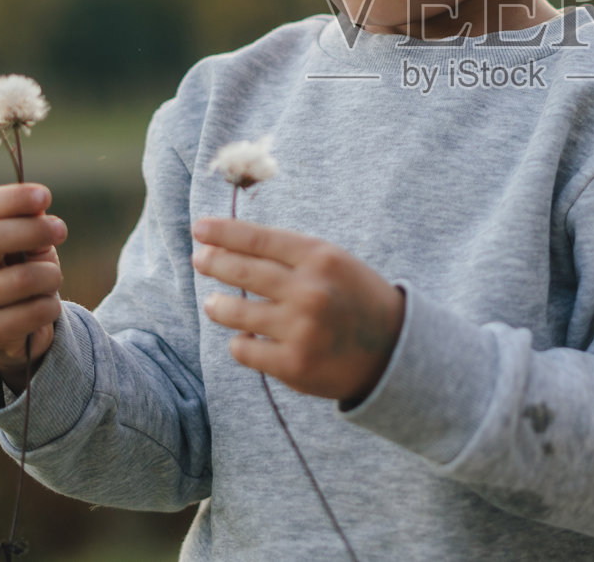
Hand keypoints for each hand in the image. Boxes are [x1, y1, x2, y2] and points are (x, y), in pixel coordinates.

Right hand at [0, 183, 66, 390]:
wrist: (15, 329)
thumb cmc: (21, 272)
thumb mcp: (27, 244)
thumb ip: (32, 224)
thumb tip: (39, 209)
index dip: (13, 199)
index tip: (45, 195)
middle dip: (34, 230)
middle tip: (61, 230)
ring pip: (22, 279)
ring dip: (51, 275)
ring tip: (52, 279)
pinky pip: (35, 312)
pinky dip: (52, 306)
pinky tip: (46, 306)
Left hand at [192, 218, 403, 403]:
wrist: (393, 350)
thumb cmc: (355, 299)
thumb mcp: (333, 263)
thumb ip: (290, 256)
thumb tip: (230, 247)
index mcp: (320, 257)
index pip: (258, 238)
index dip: (223, 232)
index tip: (200, 229)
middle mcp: (309, 290)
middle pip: (241, 270)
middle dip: (212, 262)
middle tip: (200, 260)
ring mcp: (300, 328)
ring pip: (234, 312)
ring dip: (217, 306)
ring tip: (214, 304)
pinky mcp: (293, 364)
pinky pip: (244, 349)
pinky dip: (241, 342)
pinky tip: (247, 338)